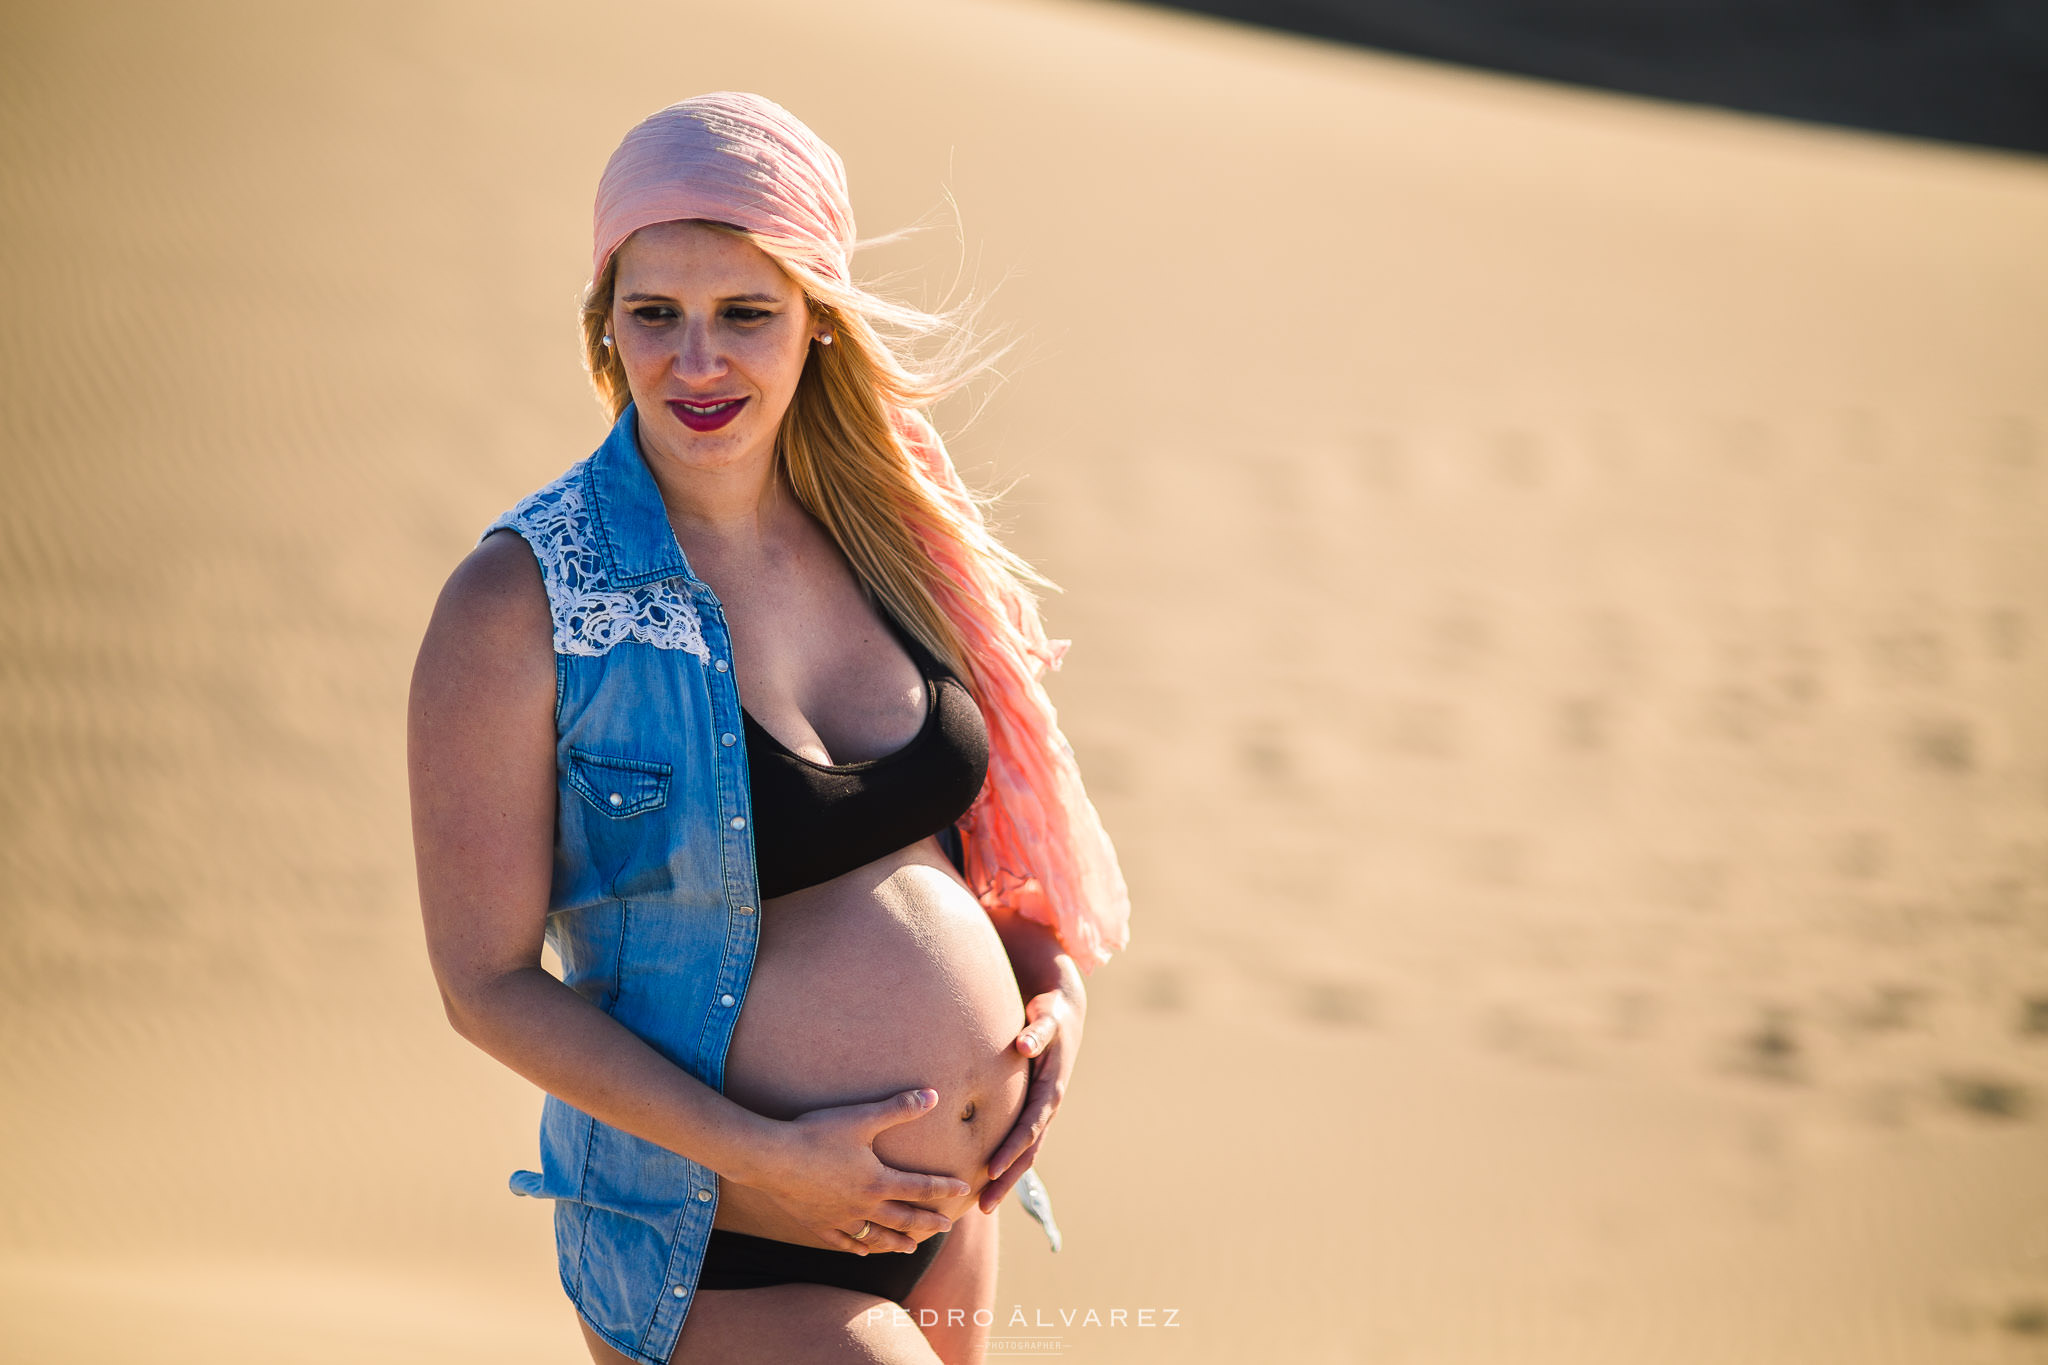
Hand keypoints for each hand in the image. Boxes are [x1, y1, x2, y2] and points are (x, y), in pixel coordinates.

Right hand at [747, 1088, 971, 1254]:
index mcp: (877, 1181)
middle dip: (927, 1222)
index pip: (920, 1187)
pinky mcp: (816, 1224)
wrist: (771, 1158)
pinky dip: (856, 1247)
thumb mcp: (861, 1117)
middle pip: (903, 1218)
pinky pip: (842, 1242)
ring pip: (875, 1237)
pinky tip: (862, 1252)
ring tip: (911, 1248)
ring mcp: (839, 1218)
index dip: (943, 1188)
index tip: (962, 1190)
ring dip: (895, 1243)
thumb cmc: (816, 1134)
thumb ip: (899, 1108)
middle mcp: (863, 1205)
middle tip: (946, 1227)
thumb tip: (933, 1096)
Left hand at [980, 978, 1084, 1212]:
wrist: (1064, 1013)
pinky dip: (1007, 1161)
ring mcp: (1041, 1111)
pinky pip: (1020, 1141)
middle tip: (984, 1205)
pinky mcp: (1032, 1108)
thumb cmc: (1051, 1014)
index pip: (1029, 1128)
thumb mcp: (1046, 1019)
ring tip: (984, 1204)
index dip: (1011, 1150)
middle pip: (1028, 1151)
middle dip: (1007, 1179)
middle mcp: (1047, 1107)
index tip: (990, 1171)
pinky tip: (987, 1178)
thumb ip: (1036, 1033)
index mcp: (1051, 1091)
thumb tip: (1023, 1045)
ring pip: (1025, 1153)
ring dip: (1007, 1179)